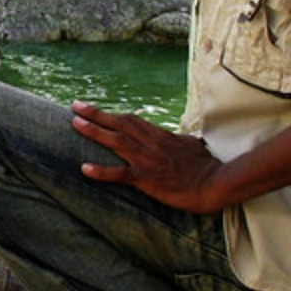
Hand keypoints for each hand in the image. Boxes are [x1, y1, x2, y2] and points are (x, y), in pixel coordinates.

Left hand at [70, 101, 227, 213]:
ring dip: (94, 132)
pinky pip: (120, 174)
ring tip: (75, 124)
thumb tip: (177, 137)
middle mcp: (151, 144)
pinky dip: (101, 171)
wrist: (216, 183)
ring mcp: (148, 160)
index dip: (110, 114)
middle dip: (95, 114)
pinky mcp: (148, 179)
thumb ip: (178, 140)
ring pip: (116, 141)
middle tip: (75, 106)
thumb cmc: (207, 166)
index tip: (93, 109)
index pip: (130, 120)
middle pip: (119, 124)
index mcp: (160, 136)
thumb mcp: (191, 146)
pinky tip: (84, 168)